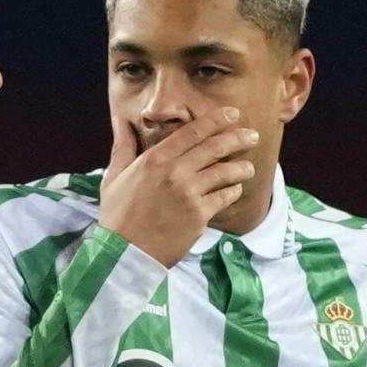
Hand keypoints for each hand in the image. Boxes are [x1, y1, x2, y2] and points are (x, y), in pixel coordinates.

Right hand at [97, 108, 256, 266]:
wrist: (124, 252)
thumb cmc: (117, 215)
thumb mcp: (114, 176)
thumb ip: (123, 146)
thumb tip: (121, 121)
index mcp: (156, 159)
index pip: (193, 131)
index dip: (217, 120)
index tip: (233, 114)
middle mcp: (175, 172)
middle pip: (215, 147)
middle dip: (238, 138)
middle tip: (253, 136)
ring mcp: (189, 193)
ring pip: (225, 172)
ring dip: (241, 167)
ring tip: (248, 167)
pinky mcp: (199, 215)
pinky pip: (224, 197)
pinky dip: (232, 191)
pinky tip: (235, 189)